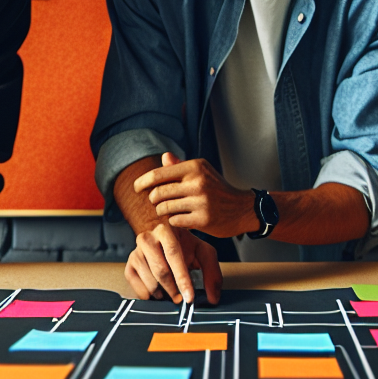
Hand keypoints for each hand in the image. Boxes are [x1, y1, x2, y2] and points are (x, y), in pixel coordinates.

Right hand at [125, 220, 221, 305]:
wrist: (165, 244)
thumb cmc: (186, 248)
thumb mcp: (203, 254)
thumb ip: (212, 273)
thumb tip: (213, 298)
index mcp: (166, 230)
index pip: (173, 254)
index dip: (182, 278)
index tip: (189, 298)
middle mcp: (147, 238)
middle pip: (160, 271)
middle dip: (174, 289)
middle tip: (181, 299)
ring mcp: (135, 252)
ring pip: (150, 282)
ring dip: (163, 294)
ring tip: (171, 293)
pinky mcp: (128, 266)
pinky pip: (138, 289)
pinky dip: (150, 296)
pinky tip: (159, 292)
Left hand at [135, 153, 259, 237]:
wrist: (242, 208)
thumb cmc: (218, 189)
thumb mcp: (202, 172)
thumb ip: (180, 166)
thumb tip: (164, 156)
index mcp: (195, 167)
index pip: (160, 174)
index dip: (143, 181)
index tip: (136, 188)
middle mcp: (197, 182)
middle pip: (159, 193)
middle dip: (153, 199)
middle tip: (157, 202)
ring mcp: (201, 201)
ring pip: (165, 208)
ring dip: (162, 211)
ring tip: (168, 211)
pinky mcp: (203, 219)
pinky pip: (175, 221)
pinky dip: (173, 221)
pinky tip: (180, 219)